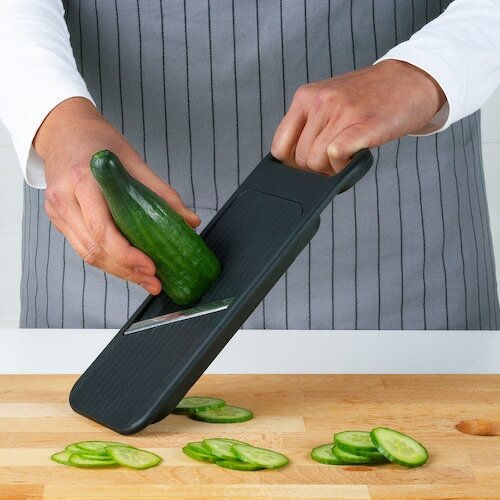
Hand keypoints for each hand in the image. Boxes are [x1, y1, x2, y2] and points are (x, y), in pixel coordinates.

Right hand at [34, 97, 200, 294]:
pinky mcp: (59, 219)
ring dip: (117, 271)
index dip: (126, 254)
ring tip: (144, 279)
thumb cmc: (97, 140)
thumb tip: (189, 221)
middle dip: (126, 270)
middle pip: (94, 249)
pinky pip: (82, 247)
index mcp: (83, 180)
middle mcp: (64, 199)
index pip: (102, 229)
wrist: (63, 128)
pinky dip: (106, 260)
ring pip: (87, 254)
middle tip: (153, 280)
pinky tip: (126, 265)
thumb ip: (161, 192)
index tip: (150, 266)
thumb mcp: (134, 160)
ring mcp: (57, 211)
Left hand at [271, 59, 445, 174]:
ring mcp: (340, 112)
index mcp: (305, 97)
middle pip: (299, 159)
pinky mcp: (362, 125)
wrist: (411, 79)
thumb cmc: (370, 96)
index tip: (306, 165)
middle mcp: (319, 102)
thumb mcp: (328, 100)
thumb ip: (308, 125)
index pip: (279, 145)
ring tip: (348, 154)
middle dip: (316, 168)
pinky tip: (355, 155)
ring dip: (331, 169)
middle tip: (336, 158)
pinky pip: (336, 156)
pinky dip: (343, 166)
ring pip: (315, 162)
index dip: (290, 164)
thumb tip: (290, 162)